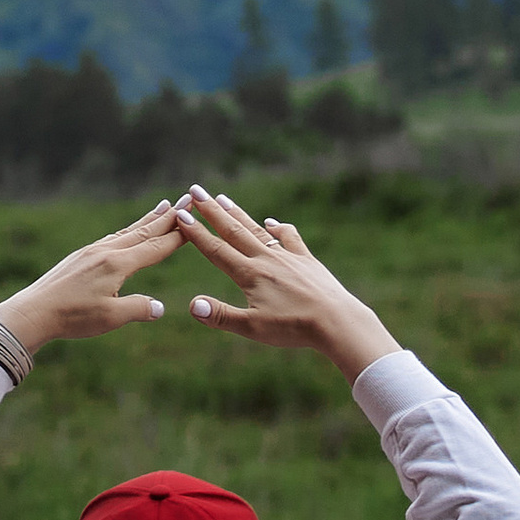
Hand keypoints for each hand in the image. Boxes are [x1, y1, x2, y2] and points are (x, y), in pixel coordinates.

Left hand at [0, 201, 185, 354]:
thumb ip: (138, 309)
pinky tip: (129, 232)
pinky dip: (129, 230)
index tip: (196, 219)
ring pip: (128, 231)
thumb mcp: (110, 318)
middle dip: (169, 217)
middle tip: (188, 198)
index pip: (156, 247)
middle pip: (144, 231)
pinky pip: (113, 237)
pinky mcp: (82, 256)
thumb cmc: (72, 317)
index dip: (178, 235)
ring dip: (149, 219)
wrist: (33, 311)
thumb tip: (160, 307)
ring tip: (165, 206)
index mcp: (117, 264)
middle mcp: (107, 251)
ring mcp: (93, 251)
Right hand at [175, 188, 399, 377]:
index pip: (216, 250)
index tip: (181, 215)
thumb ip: (220, 315)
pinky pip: (290, 238)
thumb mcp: (253, 328)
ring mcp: (287, 257)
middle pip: (233, 231)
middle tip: (195, 191)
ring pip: (256, 230)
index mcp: (250, 275)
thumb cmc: (294, 328)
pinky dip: (279, 228)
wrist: (338, 322)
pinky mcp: (307, 261)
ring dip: (238, 214)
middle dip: (211, 211)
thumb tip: (191, 304)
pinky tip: (272, 222)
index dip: (196, 233)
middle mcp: (266, 259)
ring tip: (221, 198)